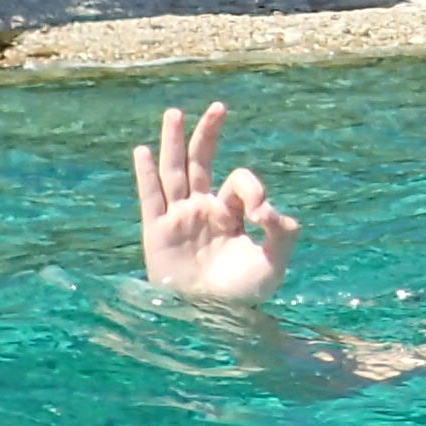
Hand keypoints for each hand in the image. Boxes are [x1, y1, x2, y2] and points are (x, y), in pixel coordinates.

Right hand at [132, 100, 294, 301]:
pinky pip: (150, 197)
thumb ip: (283, 233)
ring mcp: (180, 219)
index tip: (263, 215)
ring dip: (174, 142)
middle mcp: (204, 210)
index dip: (254, 190)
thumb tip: (269, 209)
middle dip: (209, 134)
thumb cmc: (244, 295)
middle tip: (219, 107)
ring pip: (174, 172)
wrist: (213, 319)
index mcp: (232, 215)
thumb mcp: (274, 263)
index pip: (241, 183)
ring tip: (175, 113)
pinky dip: (146, 174)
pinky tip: (142, 150)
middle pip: (203, 163)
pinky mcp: (158, 232)